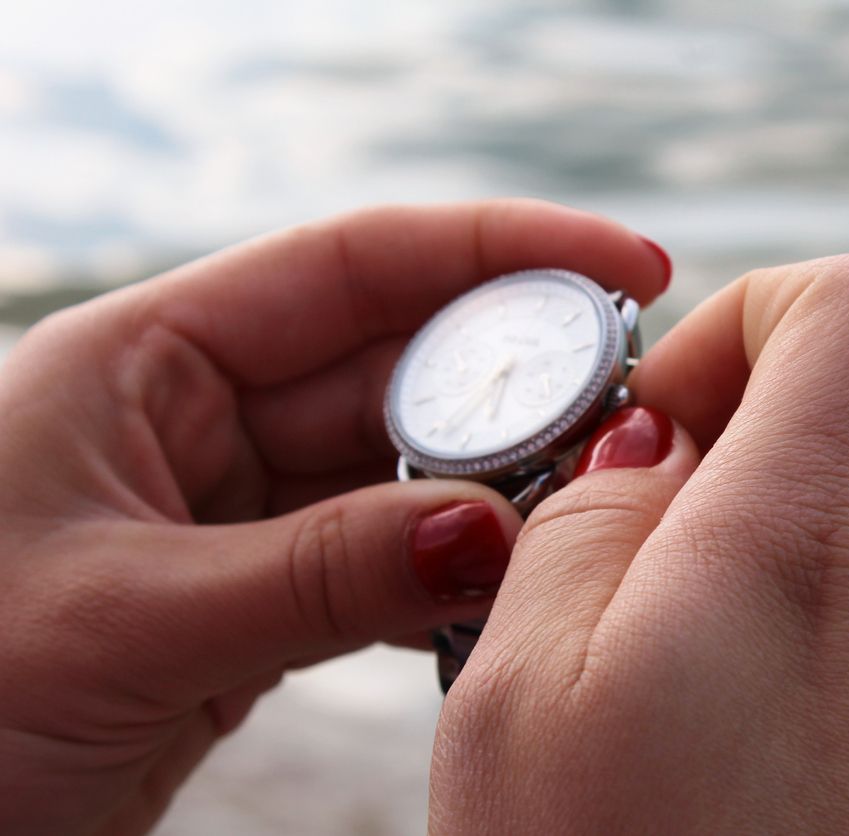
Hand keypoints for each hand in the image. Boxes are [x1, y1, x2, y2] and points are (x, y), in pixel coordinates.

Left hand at [0, 200, 669, 834]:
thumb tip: (494, 535)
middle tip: (634, 404)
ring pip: (396, 468)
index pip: (351, 268)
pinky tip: (508, 583)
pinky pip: (377, 556)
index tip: (622, 265)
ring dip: (491, 485)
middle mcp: (192, 415)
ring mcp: (228, 507)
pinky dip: (444, 572)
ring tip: (590, 497)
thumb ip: (319, 573)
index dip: (497, 253)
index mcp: (141, 361)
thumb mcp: (128, 620)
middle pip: (393, 366)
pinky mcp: (252, 593)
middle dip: (515, 380)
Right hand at [431, 256, 848, 833]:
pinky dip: (828, 634)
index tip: (665, 412)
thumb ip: (584, 532)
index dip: (758, 312)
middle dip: (788, 401)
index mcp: (798, 560)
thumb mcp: (514, 703)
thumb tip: (652, 451)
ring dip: (800, 524)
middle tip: (673, 496)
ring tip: (681, 629)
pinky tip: (736, 725)